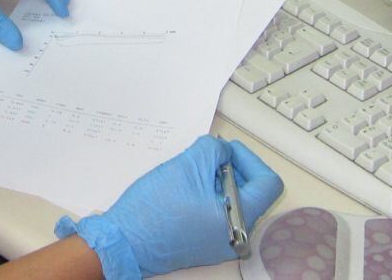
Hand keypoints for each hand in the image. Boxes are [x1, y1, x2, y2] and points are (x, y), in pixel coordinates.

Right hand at [55, 135, 282, 278]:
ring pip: (232, 202)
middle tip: (207, 155)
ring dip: (217, 180)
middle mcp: (236, 236)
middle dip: (231, 168)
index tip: (226, 149)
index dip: (249, 159)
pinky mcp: (202, 243)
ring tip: (192, 169)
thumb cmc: (156, 208)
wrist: (124, 240)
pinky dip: (207, 195)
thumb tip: (222, 150)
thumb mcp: (189, 165)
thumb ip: (213, 150)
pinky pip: (216, 213)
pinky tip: (185, 186)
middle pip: (251, 192)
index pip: (267, 183)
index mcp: (241, 220)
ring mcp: (219, 242)